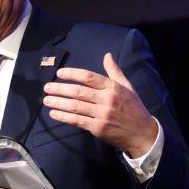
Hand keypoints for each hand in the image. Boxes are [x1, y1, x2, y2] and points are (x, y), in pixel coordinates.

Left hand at [42, 53, 157, 157]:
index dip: (72, 74)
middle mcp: (106, 100)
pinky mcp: (97, 128)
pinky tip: (54, 114)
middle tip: (47, 87)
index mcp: (112, 87)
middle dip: (60, 88)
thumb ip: (114, 71)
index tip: (60, 73)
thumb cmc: (133, 107)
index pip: (89, 77)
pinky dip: (63, 117)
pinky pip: (77, 121)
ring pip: (75, 106)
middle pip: (78, 91)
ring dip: (58, 103)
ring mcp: (101, 114)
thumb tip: (107, 55)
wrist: (141, 132)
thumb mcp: (127, 87)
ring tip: (46, 100)